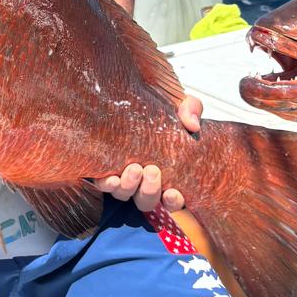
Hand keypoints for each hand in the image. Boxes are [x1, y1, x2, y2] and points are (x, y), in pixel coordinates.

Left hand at [95, 94, 200, 210]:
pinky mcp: (103, 166)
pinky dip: (107, 185)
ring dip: (129, 187)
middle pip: (147, 201)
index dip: (173, 201)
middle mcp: (144, 178)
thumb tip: (192, 125)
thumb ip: (191, 109)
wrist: (133, 95)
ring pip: (124, 195)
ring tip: (134, 168)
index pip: (173, 199)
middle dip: (150, 191)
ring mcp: (123, 175)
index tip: (173, 192)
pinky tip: (111, 178)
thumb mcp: (180, 103)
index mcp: (167, 170)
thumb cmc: (158, 104)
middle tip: (153, 171)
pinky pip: (103, 185)